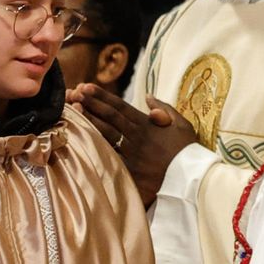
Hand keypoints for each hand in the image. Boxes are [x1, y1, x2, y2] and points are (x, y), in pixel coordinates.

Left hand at [71, 84, 197, 205]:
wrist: (191, 177)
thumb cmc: (188, 150)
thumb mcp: (183, 124)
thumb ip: (165, 109)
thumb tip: (149, 97)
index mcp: (148, 124)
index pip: (121, 107)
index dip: (102, 96)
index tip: (86, 87)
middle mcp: (136, 136)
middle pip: (109, 117)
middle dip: (90, 104)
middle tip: (72, 93)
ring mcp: (131, 153)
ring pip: (106, 134)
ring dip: (89, 120)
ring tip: (73, 110)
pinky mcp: (129, 169)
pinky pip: (110, 156)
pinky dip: (96, 147)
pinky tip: (82, 140)